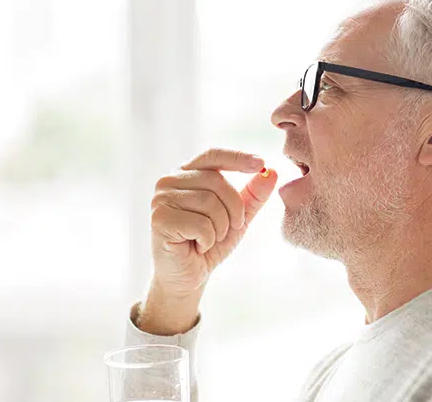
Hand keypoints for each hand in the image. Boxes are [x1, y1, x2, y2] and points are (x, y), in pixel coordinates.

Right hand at [140, 148, 277, 334]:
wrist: (188, 276)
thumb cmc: (210, 243)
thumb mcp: (238, 217)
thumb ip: (253, 195)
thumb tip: (272, 171)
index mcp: (187, 173)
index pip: (213, 155)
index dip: (237, 157)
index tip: (261, 163)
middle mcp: (169, 181)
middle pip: (217, 182)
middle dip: (234, 210)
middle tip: (227, 230)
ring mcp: (161, 198)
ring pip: (210, 203)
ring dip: (220, 228)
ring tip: (208, 239)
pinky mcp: (160, 219)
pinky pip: (200, 224)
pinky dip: (207, 240)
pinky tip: (196, 246)